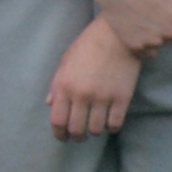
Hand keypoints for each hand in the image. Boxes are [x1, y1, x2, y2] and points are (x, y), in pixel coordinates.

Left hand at [45, 22, 143, 140]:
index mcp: (65, 86)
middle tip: (80, 136)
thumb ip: (56, 84)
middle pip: (76, 130)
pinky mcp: (122, 98)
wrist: (117, 34)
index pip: (58, 121)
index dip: (59, 134)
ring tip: (95, 127)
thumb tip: (49, 103)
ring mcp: (103, 98)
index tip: (63, 137)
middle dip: (76, 137)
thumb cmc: (89, 45)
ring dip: (94, 132)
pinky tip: (110, 122)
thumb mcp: (66, 61)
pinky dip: (111, 127)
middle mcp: (82, 95)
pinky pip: (115, 124)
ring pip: (96, 130)